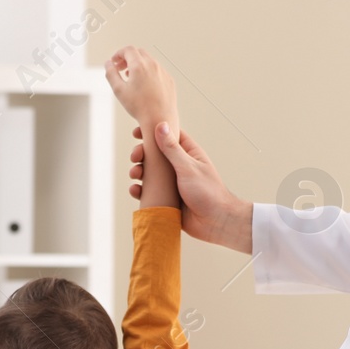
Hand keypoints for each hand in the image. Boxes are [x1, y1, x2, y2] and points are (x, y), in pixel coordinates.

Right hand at [104, 47, 178, 130]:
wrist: (159, 119)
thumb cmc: (139, 107)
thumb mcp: (118, 90)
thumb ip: (111, 73)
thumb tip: (108, 63)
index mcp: (139, 65)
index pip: (128, 50)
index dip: (118, 54)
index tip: (114, 61)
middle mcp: (153, 65)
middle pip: (139, 53)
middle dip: (127, 58)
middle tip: (120, 68)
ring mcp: (163, 72)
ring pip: (149, 61)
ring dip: (138, 64)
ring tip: (130, 76)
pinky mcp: (169, 80)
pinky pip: (157, 70)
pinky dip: (148, 72)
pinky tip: (143, 84)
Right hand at [128, 124, 252, 253]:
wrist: (214, 222)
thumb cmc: (208, 192)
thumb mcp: (188, 167)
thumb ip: (172, 148)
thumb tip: (161, 125)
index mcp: (187, 154)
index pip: (168, 136)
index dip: (152, 133)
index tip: (137, 133)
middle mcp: (178, 166)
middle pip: (155, 154)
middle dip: (142, 154)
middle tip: (135, 157)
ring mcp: (171, 183)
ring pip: (149, 173)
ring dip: (138, 172)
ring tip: (135, 174)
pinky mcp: (166, 198)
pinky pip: (149, 192)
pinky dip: (140, 190)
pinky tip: (136, 190)